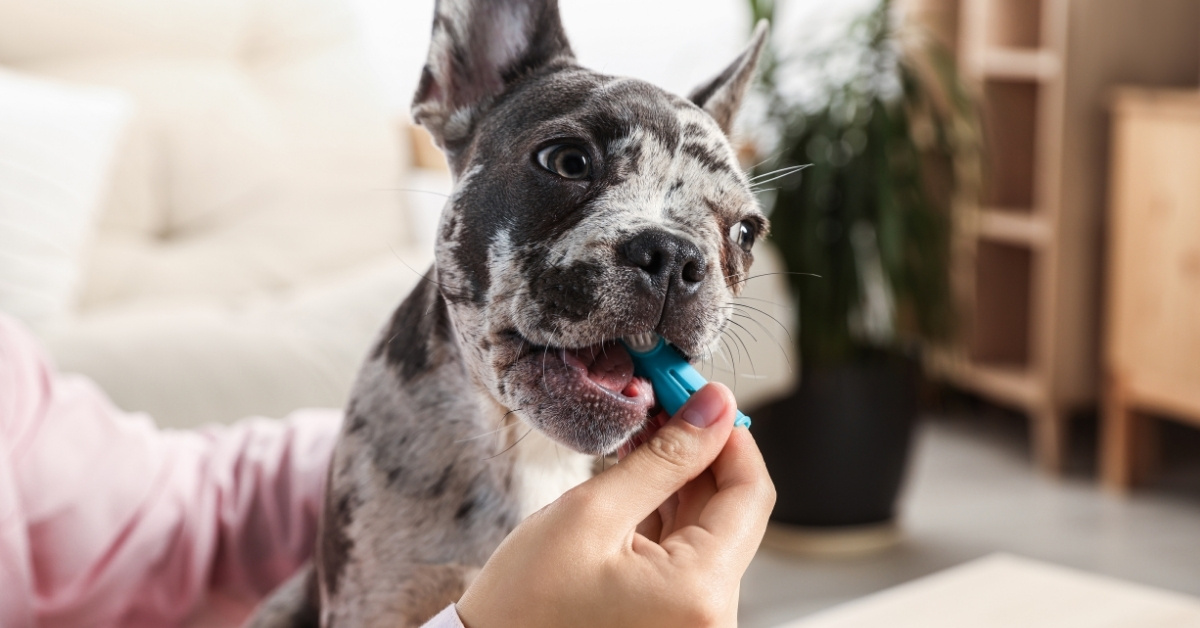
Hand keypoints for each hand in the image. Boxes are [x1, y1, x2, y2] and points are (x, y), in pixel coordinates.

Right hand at [456, 383, 775, 627]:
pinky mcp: (671, 619)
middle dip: (700, 451)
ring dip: (680, 478)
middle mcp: (710, 616)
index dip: (729, 434)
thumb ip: (664, 458)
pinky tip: (635, 477)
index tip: (700, 396)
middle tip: (664, 402)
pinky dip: (665, 512)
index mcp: (700, 592)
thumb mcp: (592, 513)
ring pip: (707, 529)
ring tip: (642, 434)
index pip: (751, 493)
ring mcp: (692, 620)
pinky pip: (684, 554)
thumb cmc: (524, 606)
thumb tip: (714, 409)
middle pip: (732, 511)